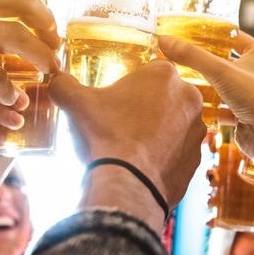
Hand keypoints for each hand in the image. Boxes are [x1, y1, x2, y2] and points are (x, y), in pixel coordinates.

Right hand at [49, 60, 205, 207]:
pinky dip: (165, 155)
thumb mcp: (77, 103)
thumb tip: (55, 80)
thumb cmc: (106, 135)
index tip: (118, 100)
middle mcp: (189, 97)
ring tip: (133, 145)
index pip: (150, 71)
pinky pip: (179, 150)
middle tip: (124, 123)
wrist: (128, 183)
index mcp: (164, 74)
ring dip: (160, 130)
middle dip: (148, 106)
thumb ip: (64, 85)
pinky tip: (144, 163)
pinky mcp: (197, 156)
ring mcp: (196, 129)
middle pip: (165, 96)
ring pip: (175, 123)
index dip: (132, 85)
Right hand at [159, 33, 253, 156]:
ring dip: (202, 84)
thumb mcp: (220, 71)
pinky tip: (190, 104)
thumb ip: (191, 56)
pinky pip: (220, 106)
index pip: (231, 35)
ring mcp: (249, 93)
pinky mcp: (242, 113)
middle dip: (202, 61)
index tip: (188, 32)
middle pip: (223, 61)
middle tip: (178, 55)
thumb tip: (164, 40)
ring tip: (179, 78)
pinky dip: (206, 106)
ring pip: (220, 84)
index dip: (210, 33)